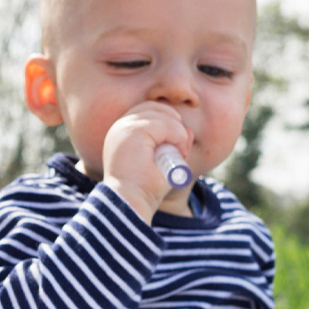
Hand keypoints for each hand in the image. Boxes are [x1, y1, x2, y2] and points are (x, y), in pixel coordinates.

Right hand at [99, 100, 192, 221]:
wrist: (131, 202)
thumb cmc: (144, 188)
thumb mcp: (164, 163)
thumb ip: (175, 145)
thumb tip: (188, 131)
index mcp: (122, 133)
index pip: (147, 111)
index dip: (167, 122)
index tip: (176, 144)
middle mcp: (120, 126)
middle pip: (154, 107)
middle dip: (173, 122)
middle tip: (181, 148)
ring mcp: (125, 127)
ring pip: (161, 114)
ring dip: (177, 131)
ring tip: (180, 153)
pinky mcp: (133, 132)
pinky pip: (165, 123)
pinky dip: (178, 135)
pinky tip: (179, 152)